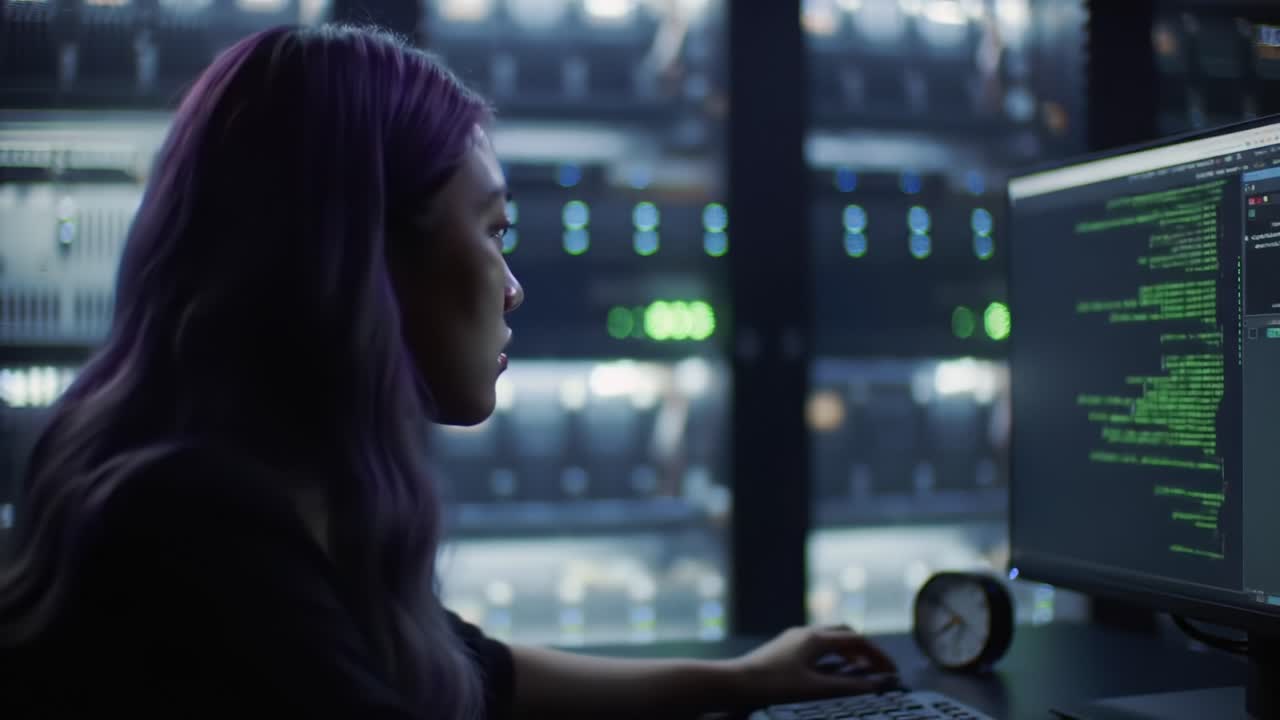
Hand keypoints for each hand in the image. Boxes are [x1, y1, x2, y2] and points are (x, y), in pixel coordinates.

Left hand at [723, 625, 898, 710]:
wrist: (734, 683)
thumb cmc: (773, 686)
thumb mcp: (815, 689)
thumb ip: (848, 686)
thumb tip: (876, 685)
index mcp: (816, 638)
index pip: (858, 640)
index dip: (879, 656)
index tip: (892, 672)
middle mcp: (806, 633)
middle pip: (845, 633)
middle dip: (865, 649)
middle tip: (878, 668)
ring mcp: (793, 639)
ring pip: (829, 639)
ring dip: (848, 652)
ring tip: (860, 671)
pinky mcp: (784, 649)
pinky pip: (816, 646)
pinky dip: (832, 656)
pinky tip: (831, 673)